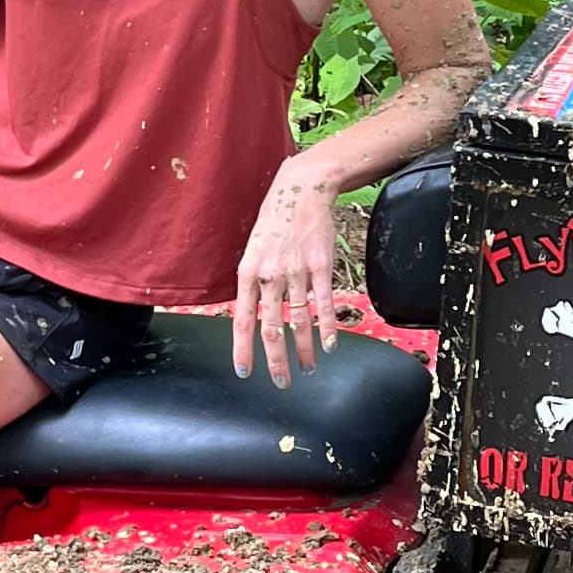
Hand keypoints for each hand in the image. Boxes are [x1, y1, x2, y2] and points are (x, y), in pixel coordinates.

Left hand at [231, 167, 339, 384]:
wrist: (300, 190)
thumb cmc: (274, 223)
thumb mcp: (253, 251)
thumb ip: (252, 283)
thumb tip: (248, 314)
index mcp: (248, 274)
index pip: (242, 320)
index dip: (243, 349)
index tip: (245, 372)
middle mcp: (270, 276)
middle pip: (271, 327)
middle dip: (276, 360)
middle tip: (281, 382)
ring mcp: (295, 272)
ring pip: (298, 320)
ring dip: (303, 350)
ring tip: (308, 368)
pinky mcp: (319, 266)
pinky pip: (323, 303)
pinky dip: (327, 327)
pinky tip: (330, 345)